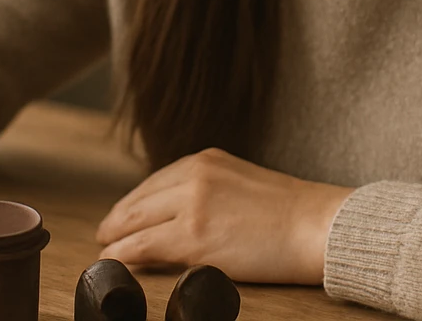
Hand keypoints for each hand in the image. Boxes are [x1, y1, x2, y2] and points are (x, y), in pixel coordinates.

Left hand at [95, 147, 353, 285]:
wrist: (317, 224)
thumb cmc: (290, 213)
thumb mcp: (242, 184)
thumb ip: (210, 190)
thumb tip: (181, 214)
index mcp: (206, 160)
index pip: (156, 181)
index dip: (135, 202)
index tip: (122, 216)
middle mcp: (194, 174)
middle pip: (140, 199)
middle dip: (118, 219)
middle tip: (104, 235)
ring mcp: (191, 204)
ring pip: (135, 221)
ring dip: (116, 237)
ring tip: (105, 251)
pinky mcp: (193, 237)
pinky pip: (144, 246)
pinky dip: (124, 254)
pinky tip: (114, 261)